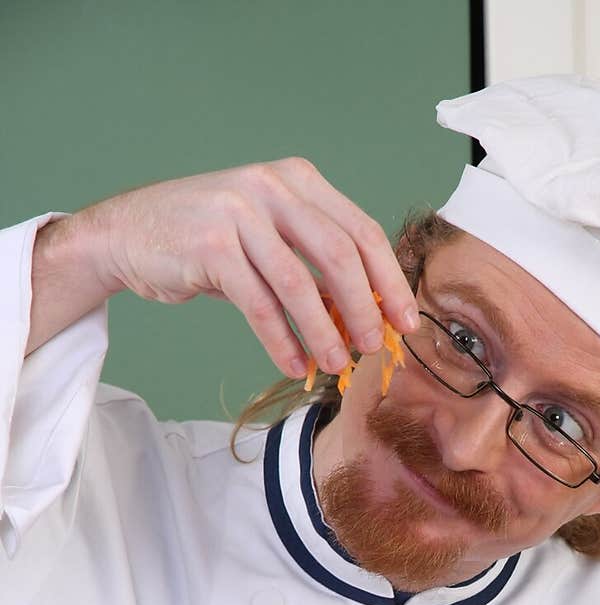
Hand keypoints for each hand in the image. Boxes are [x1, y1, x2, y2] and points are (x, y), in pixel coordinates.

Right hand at [53, 159, 419, 375]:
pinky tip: (294, 365)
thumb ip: (313, 261)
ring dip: (324, 332)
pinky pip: (260, 304)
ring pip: (300, 283)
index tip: (406, 321)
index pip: (362, 231)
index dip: (390, 281)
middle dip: (365, 309)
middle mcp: (272, 187)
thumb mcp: (268, 236)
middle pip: (340, 254)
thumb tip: (365, 313)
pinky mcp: (211, 246)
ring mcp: (240, 213)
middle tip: (374, 348)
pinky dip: (281, 340)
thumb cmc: (207, 240)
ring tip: (335, 365)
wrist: (128, 233)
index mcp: (298, 180)